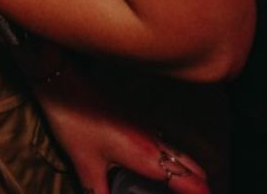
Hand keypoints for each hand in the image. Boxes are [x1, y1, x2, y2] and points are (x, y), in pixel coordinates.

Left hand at [34, 66, 207, 193]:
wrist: (64, 83)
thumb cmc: (74, 121)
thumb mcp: (85, 164)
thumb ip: (99, 192)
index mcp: (148, 156)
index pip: (192, 182)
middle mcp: (156, 142)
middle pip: (195, 169)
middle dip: (202, 189)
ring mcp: (150, 129)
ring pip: (184, 156)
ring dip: (191, 175)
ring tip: (184, 191)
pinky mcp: (141, 121)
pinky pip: (170, 145)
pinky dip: (176, 161)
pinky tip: (162, 170)